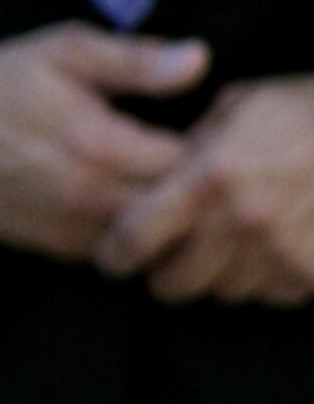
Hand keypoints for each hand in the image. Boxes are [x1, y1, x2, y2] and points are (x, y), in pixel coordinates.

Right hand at [0, 24, 206, 260]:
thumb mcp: (63, 49)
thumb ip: (134, 60)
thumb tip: (199, 61)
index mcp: (100, 144)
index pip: (191, 166)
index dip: (203, 148)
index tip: (196, 130)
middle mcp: (88, 197)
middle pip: (174, 212)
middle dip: (186, 189)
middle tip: (177, 158)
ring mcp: (68, 228)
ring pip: (146, 239)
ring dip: (155, 216)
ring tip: (146, 181)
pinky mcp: (48, 246)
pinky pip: (111, 252)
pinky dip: (122, 231)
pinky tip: (111, 199)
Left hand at [93, 75, 313, 304]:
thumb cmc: (302, 110)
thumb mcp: (235, 109)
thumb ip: (190, 146)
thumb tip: (154, 172)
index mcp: (211, 177)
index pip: (136, 235)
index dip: (115, 252)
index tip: (109, 256)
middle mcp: (243, 222)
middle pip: (175, 281)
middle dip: (163, 274)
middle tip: (163, 261)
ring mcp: (284, 253)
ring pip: (223, 291)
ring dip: (214, 277)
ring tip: (220, 251)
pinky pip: (270, 295)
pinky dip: (261, 281)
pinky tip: (265, 252)